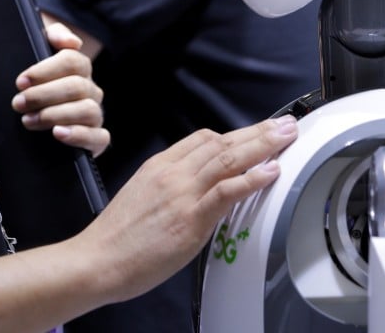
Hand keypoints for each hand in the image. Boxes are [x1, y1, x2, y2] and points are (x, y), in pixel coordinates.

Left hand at [12, 22, 108, 155]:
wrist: (38, 113)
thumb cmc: (38, 81)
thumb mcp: (41, 50)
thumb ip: (55, 35)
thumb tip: (71, 42)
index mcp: (80, 68)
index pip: (71, 61)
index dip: (45, 70)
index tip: (20, 81)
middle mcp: (91, 90)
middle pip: (76, 87)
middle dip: (43, 95)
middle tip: (18, 103)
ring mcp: (95, 114)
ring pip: (88, 110)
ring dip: (56, 115)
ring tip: (29, 120)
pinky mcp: (96, 138)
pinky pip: (100, 137)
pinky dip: (80, 135)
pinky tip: (57, 133)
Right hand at [72, 116, 298, 301]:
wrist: (98, 259)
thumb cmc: (117, 239)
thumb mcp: (141, 198)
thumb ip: (169, 188)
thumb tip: (194, 191)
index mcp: (159, 166)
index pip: (202, 139)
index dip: (235, 133)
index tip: (255, 132)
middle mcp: (172, 173)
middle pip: (221, 142)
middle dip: (257, 132)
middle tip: (284, 124)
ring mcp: (182, 193)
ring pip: (228, 158)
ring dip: (263, 145)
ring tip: (286, 137)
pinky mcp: (190, 217)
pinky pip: (226, 190)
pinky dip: (252, 177)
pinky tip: (271, 171)